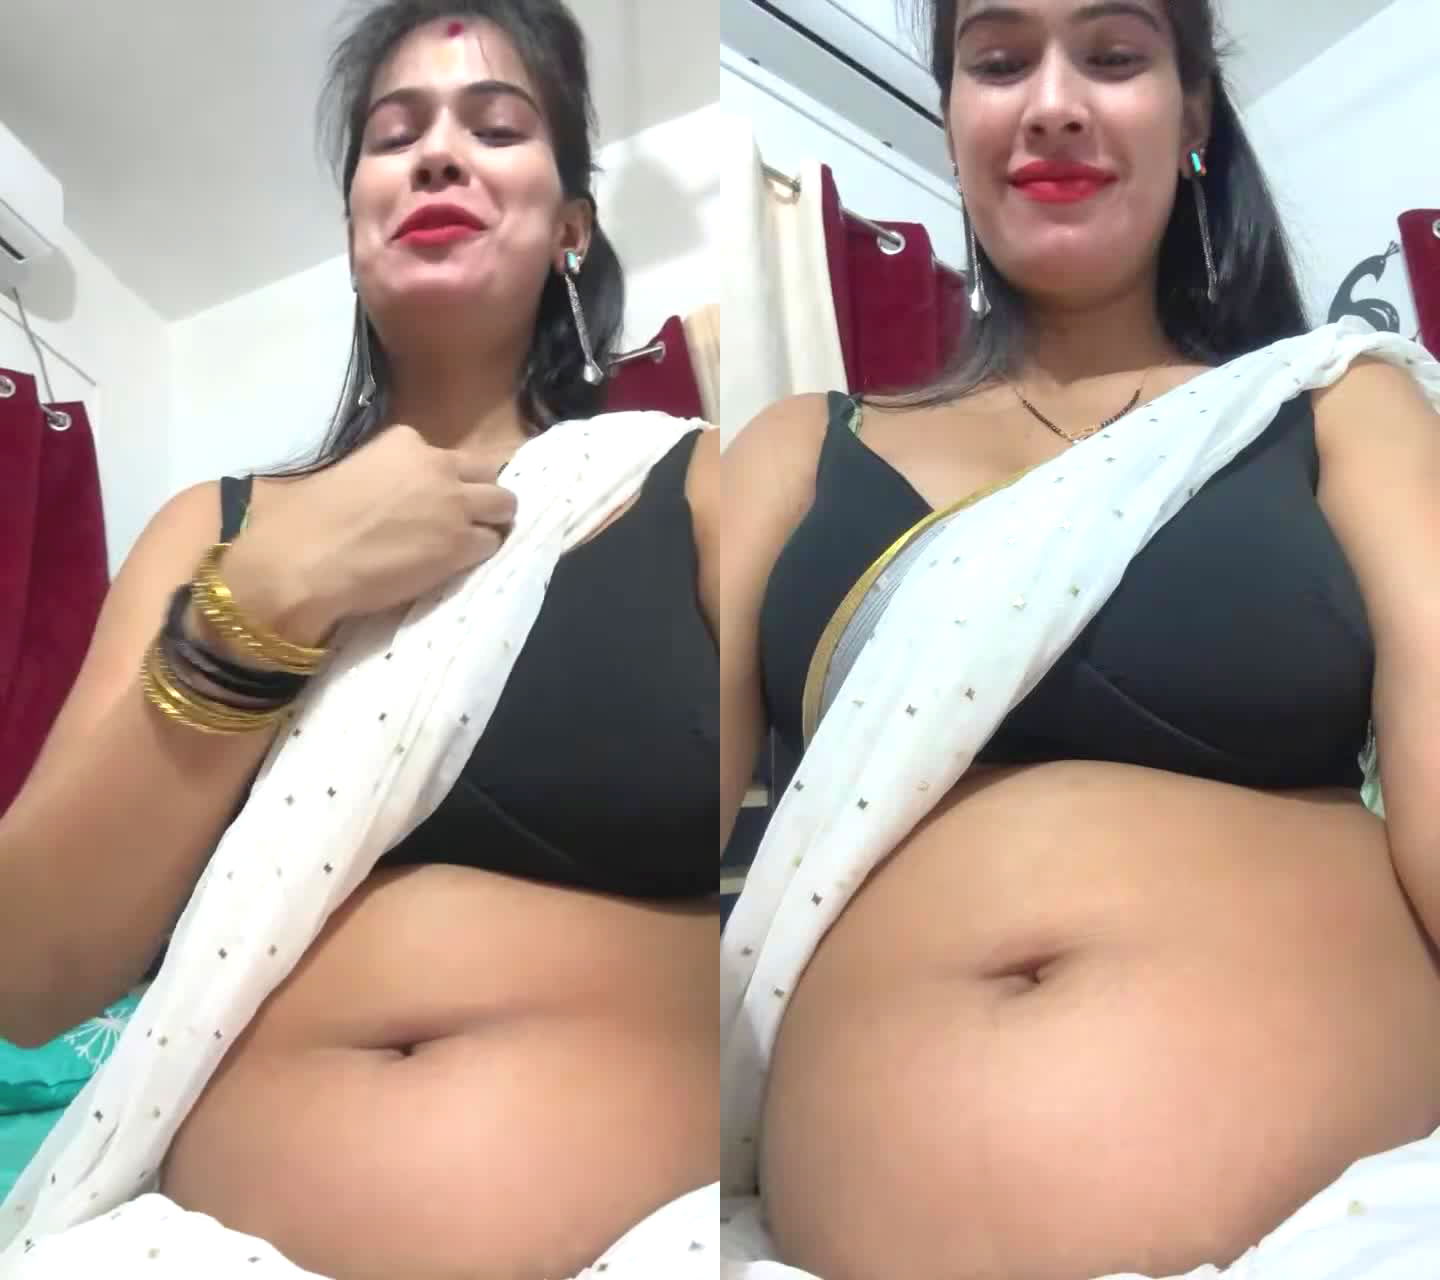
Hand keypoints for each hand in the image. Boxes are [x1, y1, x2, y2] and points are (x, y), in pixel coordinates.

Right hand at [219, 425, 516, 644]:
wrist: (303, 559)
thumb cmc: (306, 519)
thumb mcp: (348, 471)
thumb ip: (382, 473)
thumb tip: (387, 490)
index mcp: (405, 442)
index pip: (450, 456)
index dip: (448, 480)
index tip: (436, 499)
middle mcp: (438, 465)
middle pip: (488, 473)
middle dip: (481, 495)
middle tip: (465, 520)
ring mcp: (455, 505)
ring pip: (504, 506)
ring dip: (491, 523)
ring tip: (469, 543)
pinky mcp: (461, 544)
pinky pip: (492, 545)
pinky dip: (479, 555)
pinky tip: (457, 566)